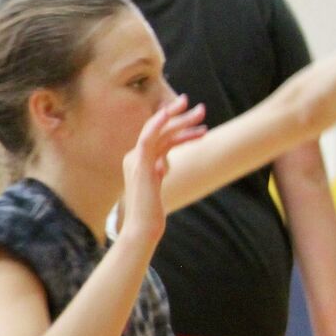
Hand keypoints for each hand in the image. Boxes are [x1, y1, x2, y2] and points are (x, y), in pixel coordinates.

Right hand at [119, 96, 206, 246]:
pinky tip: (170, 114)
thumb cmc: (150, 211)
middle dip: (180, 116)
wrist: (142, 227)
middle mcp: (133, 157)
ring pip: (159, 132)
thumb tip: (162, 163)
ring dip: (181, 121)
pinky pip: (148, 138)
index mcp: (137, 161)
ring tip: (202, 114)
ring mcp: (135, 160)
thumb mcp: (155, 185)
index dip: (173, 123)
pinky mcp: (140, 165)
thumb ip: (156, 171)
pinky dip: (158, 124)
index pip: (157, 136)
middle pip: (159, 130)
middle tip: (201, 108)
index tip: (190, 114)